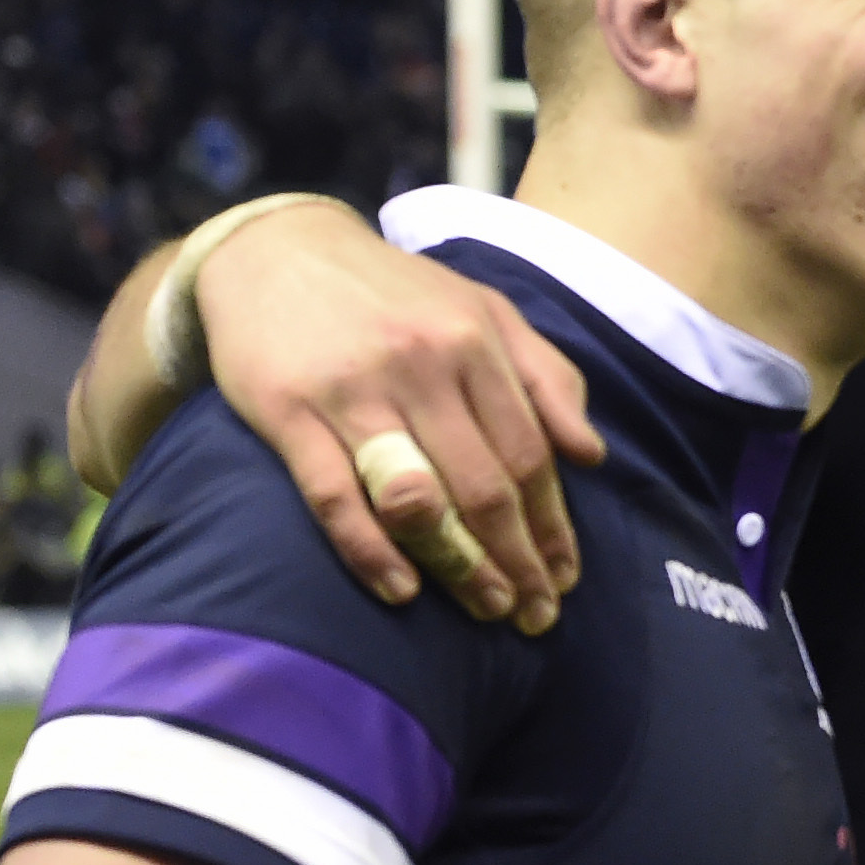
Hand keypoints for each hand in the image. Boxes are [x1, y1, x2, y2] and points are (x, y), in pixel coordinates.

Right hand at [207, 202, 604, 630]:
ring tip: (484, 610)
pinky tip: (402, 590)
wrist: (273, 250)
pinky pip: (334, 495)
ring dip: (459, 565)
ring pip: (419, 497)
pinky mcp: (287, 411)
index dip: (552, 526)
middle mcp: (419, 367)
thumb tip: (591, 455)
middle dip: (517, 560)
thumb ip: (546, 377)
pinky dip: (370, 550)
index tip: (564, 579)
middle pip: (483, 486)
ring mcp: (351, 391)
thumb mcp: (484, 311)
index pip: (529, 456)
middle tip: (533, 615)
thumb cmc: (394, 293)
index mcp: (473, 345)